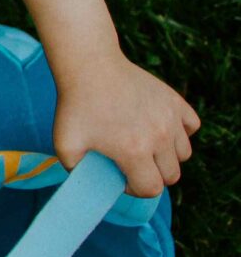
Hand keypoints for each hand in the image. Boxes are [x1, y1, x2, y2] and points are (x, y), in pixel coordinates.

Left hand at [51, 51, 199, 197]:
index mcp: (134, 152)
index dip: (135, 189)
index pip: (151, 189)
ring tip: (146, 147)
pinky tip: (160, 128)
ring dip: (167, 157)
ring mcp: (171, 118)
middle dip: (152, 176)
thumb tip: (90, 182)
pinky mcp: (175, 102)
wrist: (90, 66)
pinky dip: (180, 132)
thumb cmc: (76, 106)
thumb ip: (76, 170)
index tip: (122, 178)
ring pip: (183, 154)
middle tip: (132, 165)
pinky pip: (191, 127)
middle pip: (171, 174)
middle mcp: (159, 137)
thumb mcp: (65, 144)